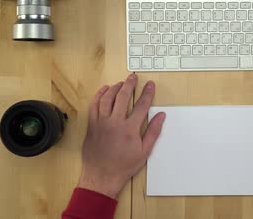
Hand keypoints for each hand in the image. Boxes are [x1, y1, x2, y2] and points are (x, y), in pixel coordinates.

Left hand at [77, 74, 165, 198]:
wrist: (102, 176)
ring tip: (121, 83)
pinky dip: (99, 95)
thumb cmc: (124, 166)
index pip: (141, 105)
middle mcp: (115, 122)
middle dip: (130, 84)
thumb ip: (153, 131)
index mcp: (130, 129)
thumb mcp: (144, 152)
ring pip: (107, 98)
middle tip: (133, 77)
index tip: (150, 84)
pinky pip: (94, 105)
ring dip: (115, 88)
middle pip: (123, 96)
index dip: (147, 93)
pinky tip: (104, 90)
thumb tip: (161, 116)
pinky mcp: (92, 125)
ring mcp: (101, 122)